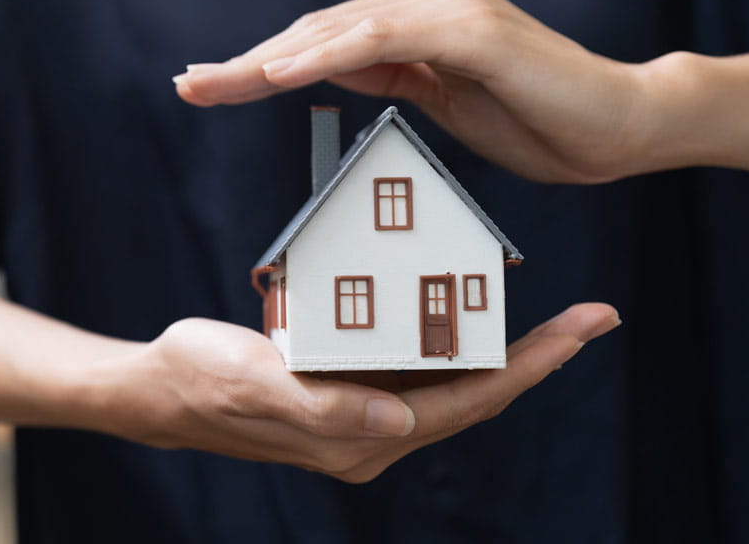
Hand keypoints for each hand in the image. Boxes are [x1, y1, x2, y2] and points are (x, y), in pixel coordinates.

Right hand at [104, 303, 619, 482]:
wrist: (157, 387)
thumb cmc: (198, 380)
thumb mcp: (254, 383)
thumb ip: (325, 407)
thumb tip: (401, 422)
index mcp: (359, 441)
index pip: (465, 405)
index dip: (528, 368)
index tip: (579, 330)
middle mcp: (370, 436)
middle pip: (474, 396)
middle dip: (536, 358)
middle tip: (591, 316)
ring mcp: (360, 416)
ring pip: (449, 382)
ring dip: (500, 349)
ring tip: (549, 313)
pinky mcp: (345, 391)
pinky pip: (413, 367)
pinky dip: (447, 338)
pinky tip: (461, 308)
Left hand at [172, 0, 658, 183]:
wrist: (619, 129)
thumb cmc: (538, 120)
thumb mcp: (443, 102)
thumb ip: (389, 76)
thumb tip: (326, 66)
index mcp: (420, 18)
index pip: (324, 40)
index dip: (263, 62)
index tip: (209, 85)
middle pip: (317, 30)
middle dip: (246, 62)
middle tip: (187, 84)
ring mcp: (447, 6)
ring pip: (337, 31)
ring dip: (267, 60)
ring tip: (212, 85)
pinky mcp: (467, 28)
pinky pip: (379, 41)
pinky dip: (323, 56)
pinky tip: (276, 74)